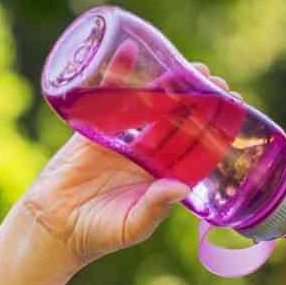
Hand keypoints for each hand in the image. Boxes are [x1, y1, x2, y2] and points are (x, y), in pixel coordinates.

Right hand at [19, 59, 232, 270]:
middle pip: (176, 121)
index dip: (212, 129)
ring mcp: (120, 138)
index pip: (193, 148)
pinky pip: (108, 97)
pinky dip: (117, 74)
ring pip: (148, 105)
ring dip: (167, 85)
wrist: (53, 227)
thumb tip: (181, 187)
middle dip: (196, 101)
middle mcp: (145, 155)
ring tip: (189, 66)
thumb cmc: (97, 234)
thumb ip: (155, 207)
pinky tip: (130, 50)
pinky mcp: (94, 128)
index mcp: (161, 176)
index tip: (232, 109)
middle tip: (216, 81)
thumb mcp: (132, 225)